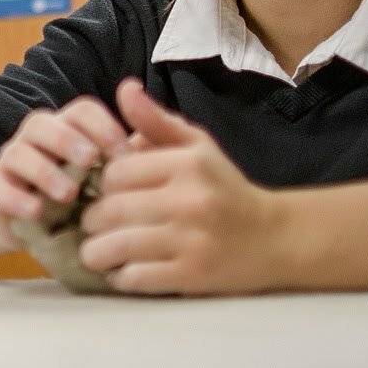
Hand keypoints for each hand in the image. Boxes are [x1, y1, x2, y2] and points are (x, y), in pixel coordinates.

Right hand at [0, 95, 134, 228]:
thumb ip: (135, 157)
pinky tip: (35, 210)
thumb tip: (170, 138)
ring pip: (19, 152)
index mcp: (68, 129)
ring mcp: (12, 162)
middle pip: (44, 123)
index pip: (82, 111)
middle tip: (92, 160)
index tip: (124, 152)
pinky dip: (14, 197)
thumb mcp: (109, 177)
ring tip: (68, 193)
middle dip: (68, 139)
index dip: (102, 126)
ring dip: (44, 170)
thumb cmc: (82, 197)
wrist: (32, 226)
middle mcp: (37, 139)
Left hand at [78, 79, 287, 295]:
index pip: (116, 172)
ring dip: (96, 252)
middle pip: (111, 210)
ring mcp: (192, 240)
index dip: (101, 184)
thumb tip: (124, 89)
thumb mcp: (197, 146)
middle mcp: (190, 200)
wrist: (276, 238)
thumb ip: (156, 121)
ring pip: (117, 246)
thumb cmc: (225, 188)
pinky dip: (120, 277)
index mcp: (187, 164)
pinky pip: (136, 278)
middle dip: (91, 220)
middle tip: (91, 225)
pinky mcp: (193, 275)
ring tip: (96, 251)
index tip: (101, 193)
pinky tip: (122, 271)